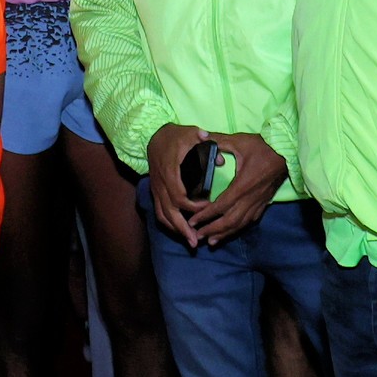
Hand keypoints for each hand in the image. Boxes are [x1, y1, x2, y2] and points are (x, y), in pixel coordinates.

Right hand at [144, 121, 206, 245]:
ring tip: (190, 242)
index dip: (192, 206)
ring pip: (163, 215)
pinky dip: (168, 224)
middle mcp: (161, 184)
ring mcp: (156, 190)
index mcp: (170, 172)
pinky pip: (159, 212)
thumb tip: (221, 158)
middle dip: (182, 228)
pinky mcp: (155, 192)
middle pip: (169, 212)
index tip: (208, 207)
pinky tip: (180, 231)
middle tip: (196, 242)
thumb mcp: (190, 133)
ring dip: (176, 230)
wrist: (155, 136)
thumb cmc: (175, 136)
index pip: (179, 196)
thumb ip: (204, 143)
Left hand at [185, 131, 286, 245]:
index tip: (192, 221)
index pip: (221, 205)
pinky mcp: (264, 204)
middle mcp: (250, 198)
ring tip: (211, 241)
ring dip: (224, 234)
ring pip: (240, 224)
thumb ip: (219, 140)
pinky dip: (237, 229)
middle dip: (212, 230)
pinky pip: (249, 221)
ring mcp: (258, 203)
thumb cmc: (262, 146)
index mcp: (242, 185)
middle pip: (229, 221)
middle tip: (197, 236)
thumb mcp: (239, 141)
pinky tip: (230, 232)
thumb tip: (202, 135)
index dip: (206, 215)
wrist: (286, 152)